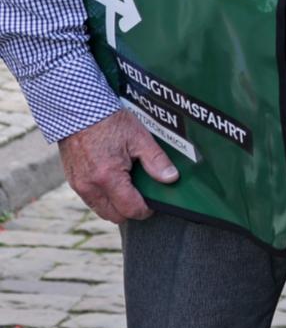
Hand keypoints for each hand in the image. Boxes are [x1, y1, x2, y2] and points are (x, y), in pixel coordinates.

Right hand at [58, 109, 178, 225]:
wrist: (79, 112)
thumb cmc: (110, 122)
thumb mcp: (139, 138)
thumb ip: (156, 161)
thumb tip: (171, 178)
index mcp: (108, 177)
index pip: (130, 209)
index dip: (145, 210)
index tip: (154, 203)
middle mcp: (90, 186)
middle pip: (114, 215)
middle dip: (130, 211)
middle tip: (142, 196)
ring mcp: (78, 185)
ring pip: (100, 210)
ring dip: (116, 206)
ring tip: (128, 189)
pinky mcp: (72, 181)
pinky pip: (90, 200)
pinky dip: (103, 198)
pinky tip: (113, 183)